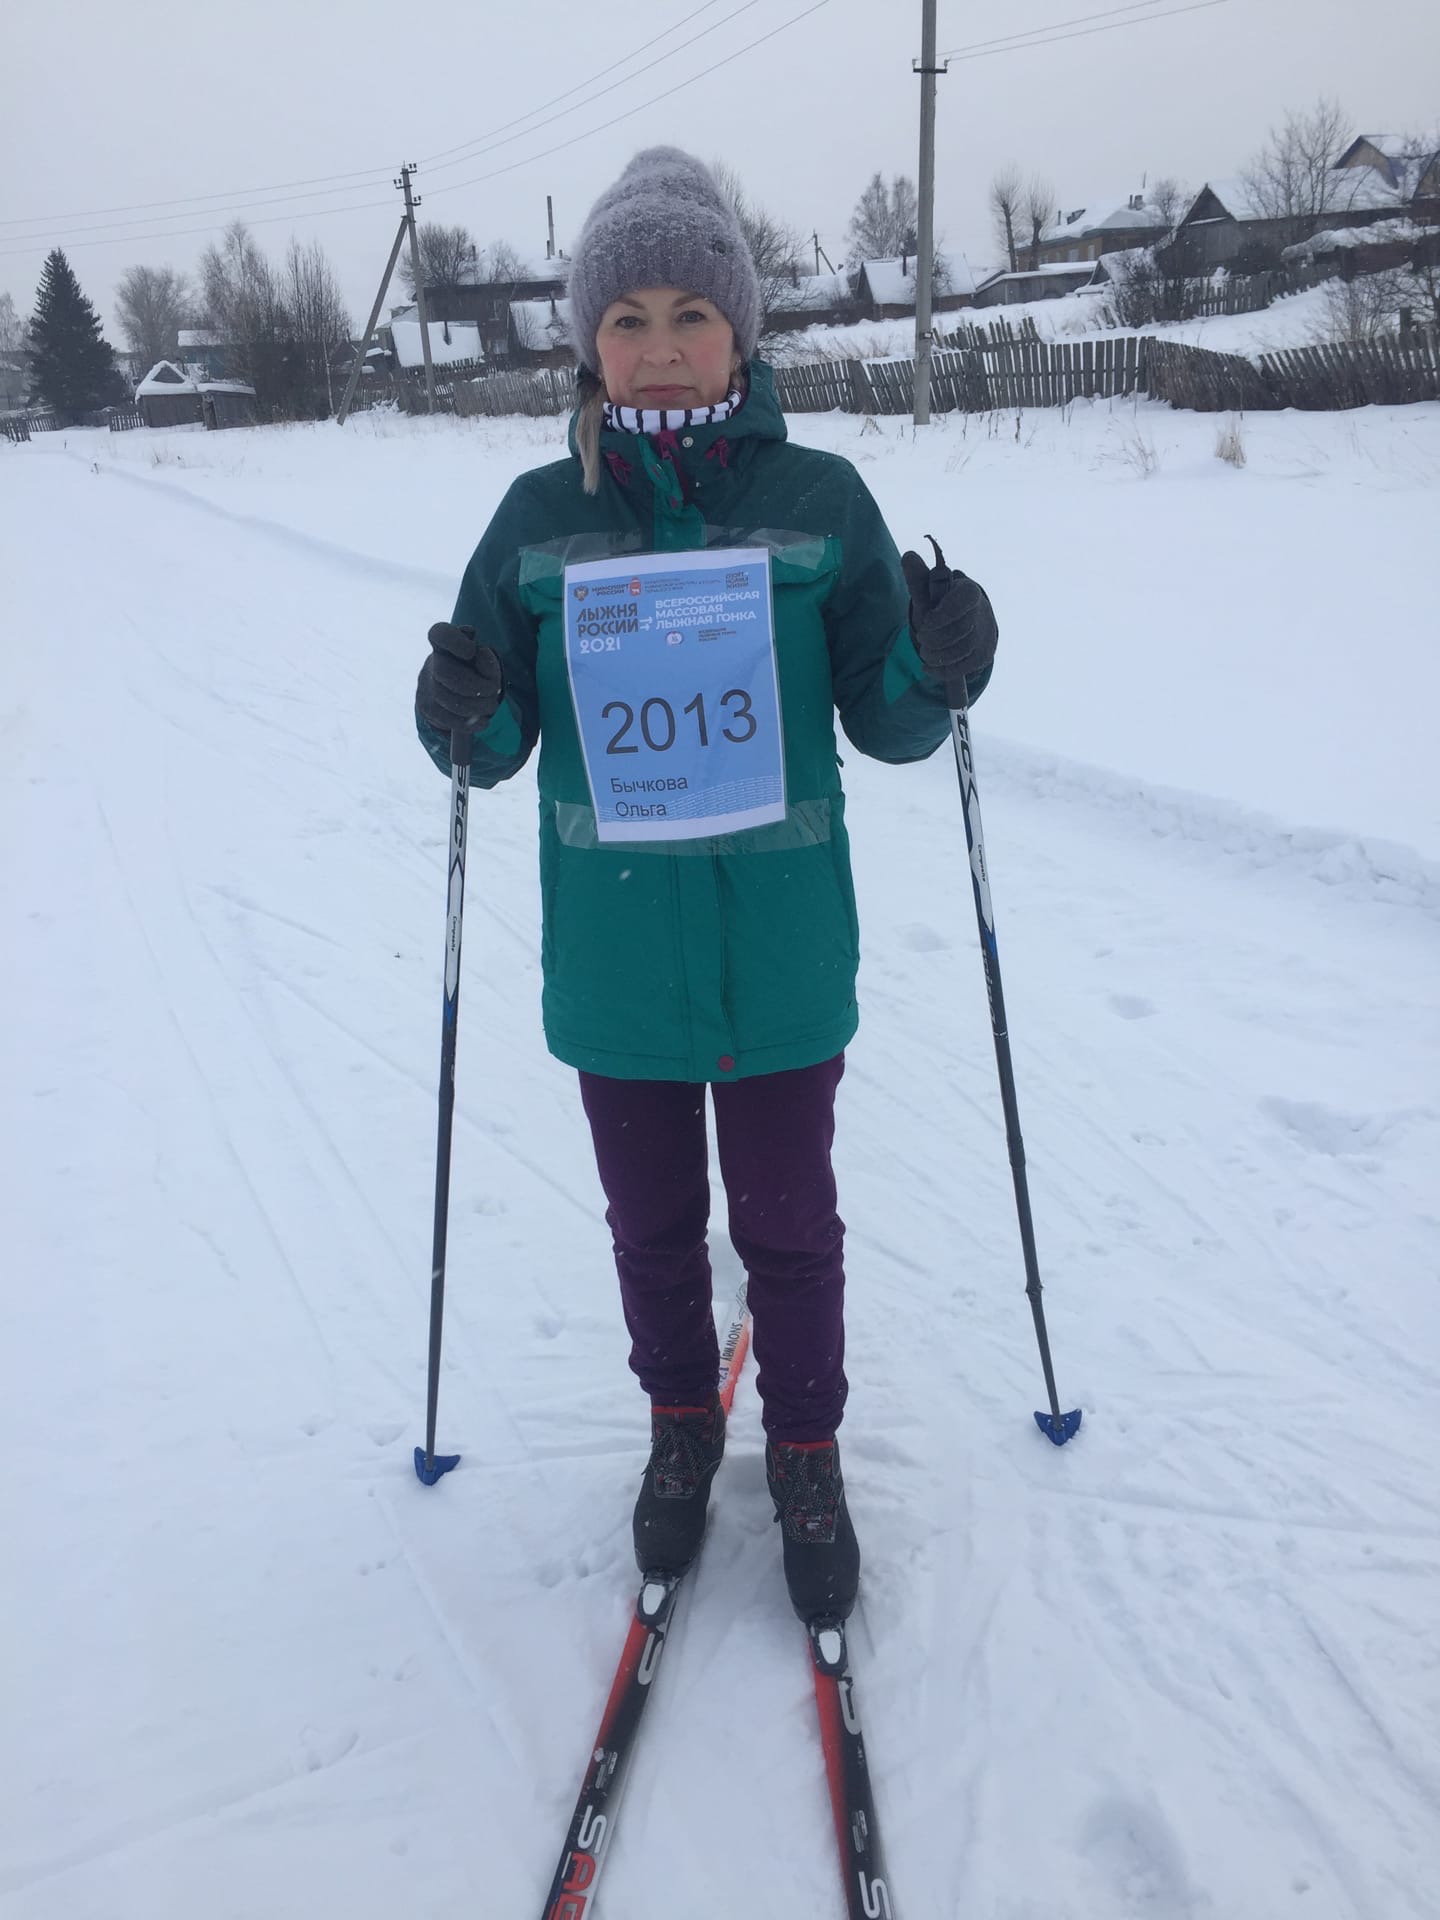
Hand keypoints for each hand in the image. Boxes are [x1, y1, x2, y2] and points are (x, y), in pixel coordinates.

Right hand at [416, 623, 503, 734]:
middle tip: (494, 690)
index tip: (471, 650)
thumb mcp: (485, 660)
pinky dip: (469, 723)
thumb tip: (481, 655)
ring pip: (447, 699)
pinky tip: (482, 721)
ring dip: (476, 706)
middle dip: (475, 685)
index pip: (440, 634)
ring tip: (491, 706)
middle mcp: (431, 662)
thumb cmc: (474, 668)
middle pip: (444, 672)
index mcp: (444, 643)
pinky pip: (447, 718)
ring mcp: (426, 686)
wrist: (455, 687)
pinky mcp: (427, 708)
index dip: (454, 641)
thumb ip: (486, 658)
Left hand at [900, 541, 997, 689]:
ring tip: (925, 652)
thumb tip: (908, 556)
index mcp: (969, 592)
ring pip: (961, 650)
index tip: (926, 622)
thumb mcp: (930, 593)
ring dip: (937, 655)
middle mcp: (982, 613)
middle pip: (960, 630)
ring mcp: (984, 636)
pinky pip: (963, 668)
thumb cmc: (943, 605)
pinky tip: (928, 667)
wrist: (964, 624)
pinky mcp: (982, 656)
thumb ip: (919, 578)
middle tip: (922, 638)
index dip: (942, 615)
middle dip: (935, 638)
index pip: (962, 601)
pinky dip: (942, 670)